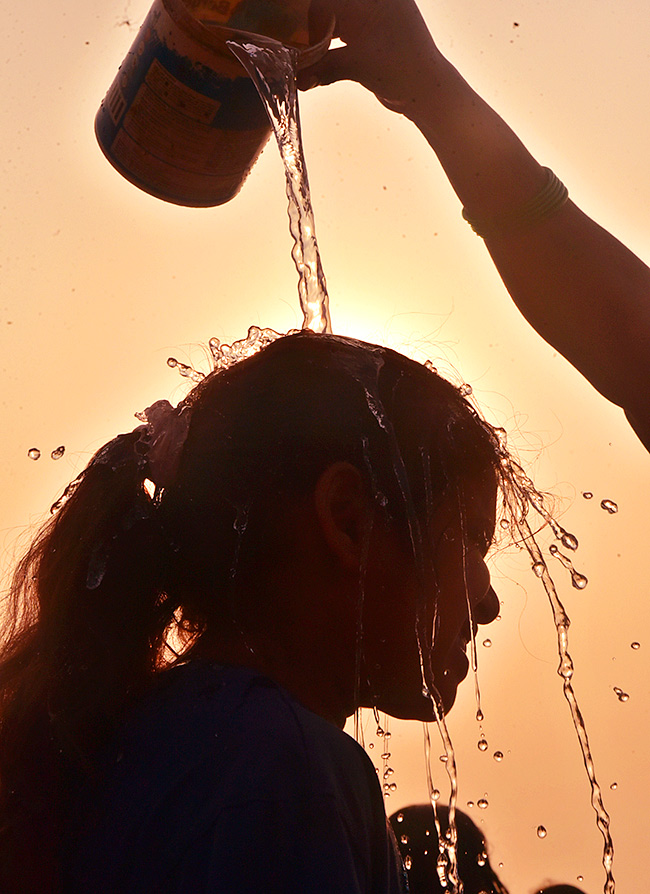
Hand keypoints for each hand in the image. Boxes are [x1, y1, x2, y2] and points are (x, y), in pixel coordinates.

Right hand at [302, 0, 441, 115]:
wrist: (428, 91)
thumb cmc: (402, 69)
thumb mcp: (357, 65)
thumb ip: (323, 67)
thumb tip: (297, 76)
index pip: (327, 2)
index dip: (311, 24)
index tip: (305, 48)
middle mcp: (373, 3)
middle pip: (331, 10)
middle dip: (314, 33)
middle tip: (303, 56)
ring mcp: (375, 19)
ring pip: (337, 23)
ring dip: (322, 44)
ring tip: (312, 66)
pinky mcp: (375, 38)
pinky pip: (345, 36)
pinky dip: (333, 51)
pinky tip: (323, 69)